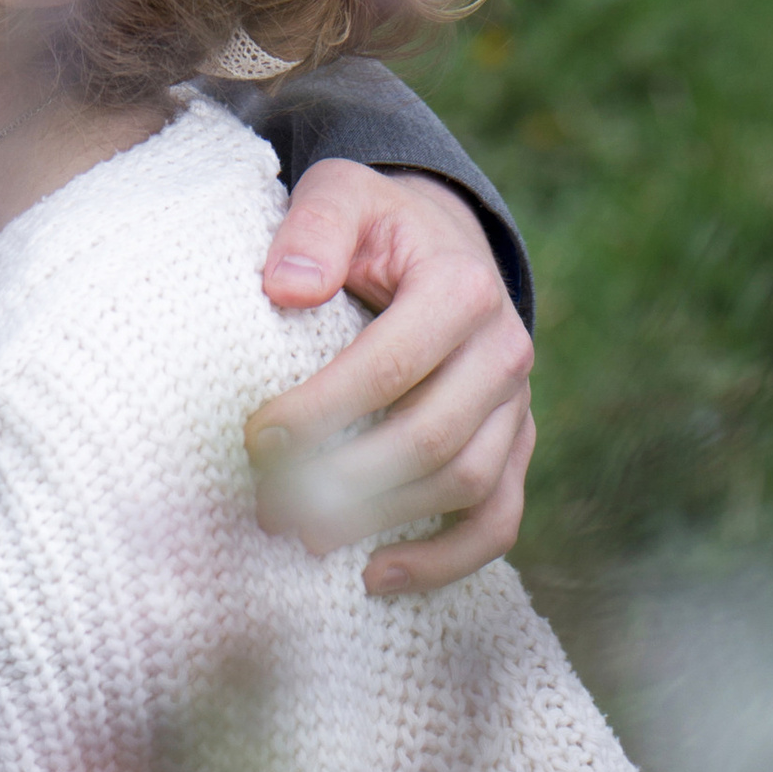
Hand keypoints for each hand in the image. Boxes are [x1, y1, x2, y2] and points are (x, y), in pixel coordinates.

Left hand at [250, 162, 535, 593]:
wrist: (441, 242)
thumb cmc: (373, 225)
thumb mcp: (340, 195)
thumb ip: (313, 229)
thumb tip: (284, 289)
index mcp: (461, 288)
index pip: (389, 367)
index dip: (319, 411)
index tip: (255, 438)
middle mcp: (504, 350)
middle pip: (429, 438)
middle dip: (342, 482)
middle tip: (267, 505)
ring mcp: (518, 406)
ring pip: (464, 485)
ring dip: (381, 521)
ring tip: (301, 537)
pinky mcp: (516, 447)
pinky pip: (498, 520)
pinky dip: (445, 560)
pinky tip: (374, 576)